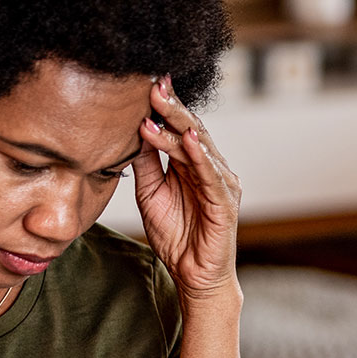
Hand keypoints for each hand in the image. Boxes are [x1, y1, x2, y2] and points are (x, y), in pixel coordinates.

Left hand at [133, 77, 240, 301]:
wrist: (194, 275)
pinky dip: (199, 155)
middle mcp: (211, 168)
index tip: (142, 82)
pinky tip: (185, 138)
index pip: (178, 128)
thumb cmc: (177, 236)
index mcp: (193, 164)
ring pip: (198, 146)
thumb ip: (145, 164)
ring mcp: (221, 183)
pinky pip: (211, 175)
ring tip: (158, 103)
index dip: (163, 106)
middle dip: (170, 105)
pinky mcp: (226, 202)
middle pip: (191, 129)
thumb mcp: (150, 194)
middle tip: (151, 82)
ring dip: (178, 124)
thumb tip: (130, 131)